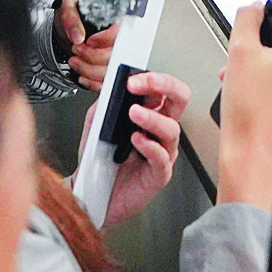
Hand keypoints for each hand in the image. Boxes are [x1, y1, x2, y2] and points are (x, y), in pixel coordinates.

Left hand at [59, 0, 116, 90]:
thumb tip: (78, 36)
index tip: (89, 41)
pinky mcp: (111, 70)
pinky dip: (92, 82)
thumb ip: (70, 16)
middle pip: (117, 56)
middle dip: (92, 56)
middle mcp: (122, 37)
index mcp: (117, 17)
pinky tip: (82, 75)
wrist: (68, 26)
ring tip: (75, 61)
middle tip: (76, 49)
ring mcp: (118, 55)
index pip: (122, 33)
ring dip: (88, 70)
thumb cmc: (73, 12)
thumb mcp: (68, 4)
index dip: (105, 40)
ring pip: (111, 72)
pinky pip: (107, 83)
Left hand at [102, 70, 190, 229]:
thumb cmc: (100, 161)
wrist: (92, 193)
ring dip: (152, 118)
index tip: (132, 79)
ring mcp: (162, 152)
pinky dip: (151, 146)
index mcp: (149, 115)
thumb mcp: (96, 125)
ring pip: (172, 129)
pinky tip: (137, 140)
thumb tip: (111, 87)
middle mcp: (159, 131)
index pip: (162, 88)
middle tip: (142, 84)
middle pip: (179, 100)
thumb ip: (105, 105)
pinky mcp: (159, 174)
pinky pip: (162, 158)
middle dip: (164, 85)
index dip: (152, 79)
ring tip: (134, 113)